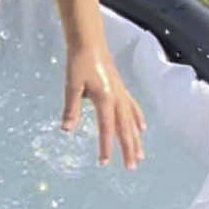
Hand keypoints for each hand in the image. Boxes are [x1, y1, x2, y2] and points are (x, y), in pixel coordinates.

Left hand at [61, 46, 145, 168]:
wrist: (88, 41)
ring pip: (131, 121)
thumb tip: (66, 130)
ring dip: (136, 139)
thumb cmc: (78, 61)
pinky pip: (132, 108)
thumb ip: (70, 108)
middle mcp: (117, 97)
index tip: (104, 163)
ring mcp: (121, 92)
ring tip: (140, 155)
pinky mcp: (121, 88)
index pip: (106, 128)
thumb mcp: (71, 84)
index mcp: (105, 98)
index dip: (105, 147)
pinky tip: (142, 128)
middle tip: (132, 168)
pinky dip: (137, 119)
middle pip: (125, 128)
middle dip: (128, 149)